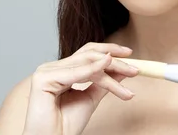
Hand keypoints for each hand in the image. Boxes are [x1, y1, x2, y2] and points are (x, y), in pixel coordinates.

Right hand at [22, 42, 138, 134]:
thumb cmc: (66, 125)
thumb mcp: (91, 98)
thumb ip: (103, 82)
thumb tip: (121, 69)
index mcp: (60, 70)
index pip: (87, 54)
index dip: (108, 51)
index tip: (129, 54)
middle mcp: (51, 68)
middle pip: (87, 55)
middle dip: (114, 59)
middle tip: (134, 66)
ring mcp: (45, 71)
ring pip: (85, 63)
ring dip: (111, 68)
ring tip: (130, 73)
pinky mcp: (42, 79)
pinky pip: (75, 72)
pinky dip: (93, 69)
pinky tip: (107, 65)